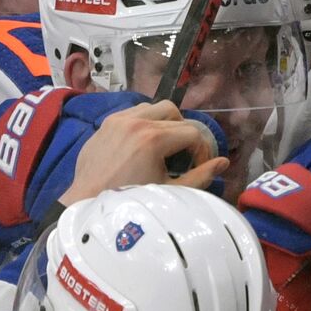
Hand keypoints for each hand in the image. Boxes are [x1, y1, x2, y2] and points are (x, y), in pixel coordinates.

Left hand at [58, 102, 228, 204]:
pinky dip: (143, 122)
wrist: (88, 203)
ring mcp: (118, 119)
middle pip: (175, 113)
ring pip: (154, 107)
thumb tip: (223, 162)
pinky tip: (142, 143)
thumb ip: (200, 177)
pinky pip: (133, 112)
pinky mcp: (106, 123)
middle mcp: (136, 122)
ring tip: (163, 146)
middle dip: (184, 132)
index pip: (192, 132)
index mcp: (153, 139)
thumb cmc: (130, 202)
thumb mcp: (169, 192)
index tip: (198, 167)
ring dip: (164, 122)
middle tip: (182, 154)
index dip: (202, 150)